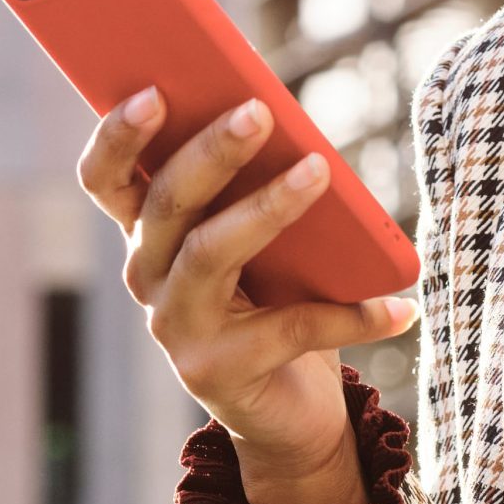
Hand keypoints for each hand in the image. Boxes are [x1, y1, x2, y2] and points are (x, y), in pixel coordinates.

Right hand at [76, 86, 416, 503]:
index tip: (153, 91)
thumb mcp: (259, 238)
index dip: (117, 135)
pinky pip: (290, 327)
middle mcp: (147, 278)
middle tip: (258, 111)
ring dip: (268, 206)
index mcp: (146, 234)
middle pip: (166, 204)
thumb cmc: (276, 297)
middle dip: (210, 151)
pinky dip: (351, 314)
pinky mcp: (217, 373)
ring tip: (320, 170)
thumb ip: (253, 186)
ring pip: (212, 252)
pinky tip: (399, 305)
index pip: (105, 179)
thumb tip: (286, 118)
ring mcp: (176, 328)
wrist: (287, 413)